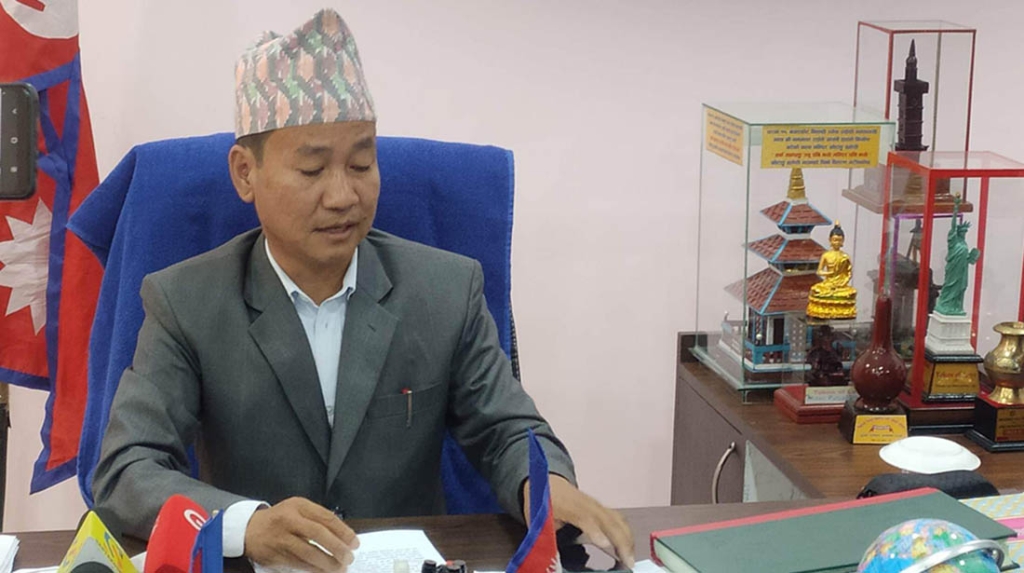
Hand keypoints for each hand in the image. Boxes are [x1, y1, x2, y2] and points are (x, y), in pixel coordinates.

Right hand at [244, 497, 358, 572]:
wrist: (248, 529)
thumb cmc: (280, 519)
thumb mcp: (297, 509)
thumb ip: (317, 518)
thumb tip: (343, 536)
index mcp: (299, 506)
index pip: (326, 518)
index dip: (343, 531)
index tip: (354, 543)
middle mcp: (289, 520)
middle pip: (318, 534)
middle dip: (337, 548)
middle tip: (349, 558)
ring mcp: (281, 538)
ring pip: (309, 552)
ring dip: (327, 563)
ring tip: (340, 568)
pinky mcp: (275, 555)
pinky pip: (299, 564)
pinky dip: (314, 569)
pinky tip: (324, 572)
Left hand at [523, 475, 634, 568]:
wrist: (548, 482)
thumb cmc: (542, 502)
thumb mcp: (538, 519)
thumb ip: (545, 535)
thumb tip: (548, 555)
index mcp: (568, 505)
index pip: (584, 516)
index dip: (595, 530)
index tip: (605, 544)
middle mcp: (587, 504)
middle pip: (608, 519)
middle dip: (620, 540)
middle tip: (627, 562)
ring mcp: (597, 505)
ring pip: (617, 520)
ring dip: (627, 539)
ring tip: (630, 560)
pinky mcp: (603, 510)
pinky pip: (619, 520)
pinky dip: (627, 535)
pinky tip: (628, 550)